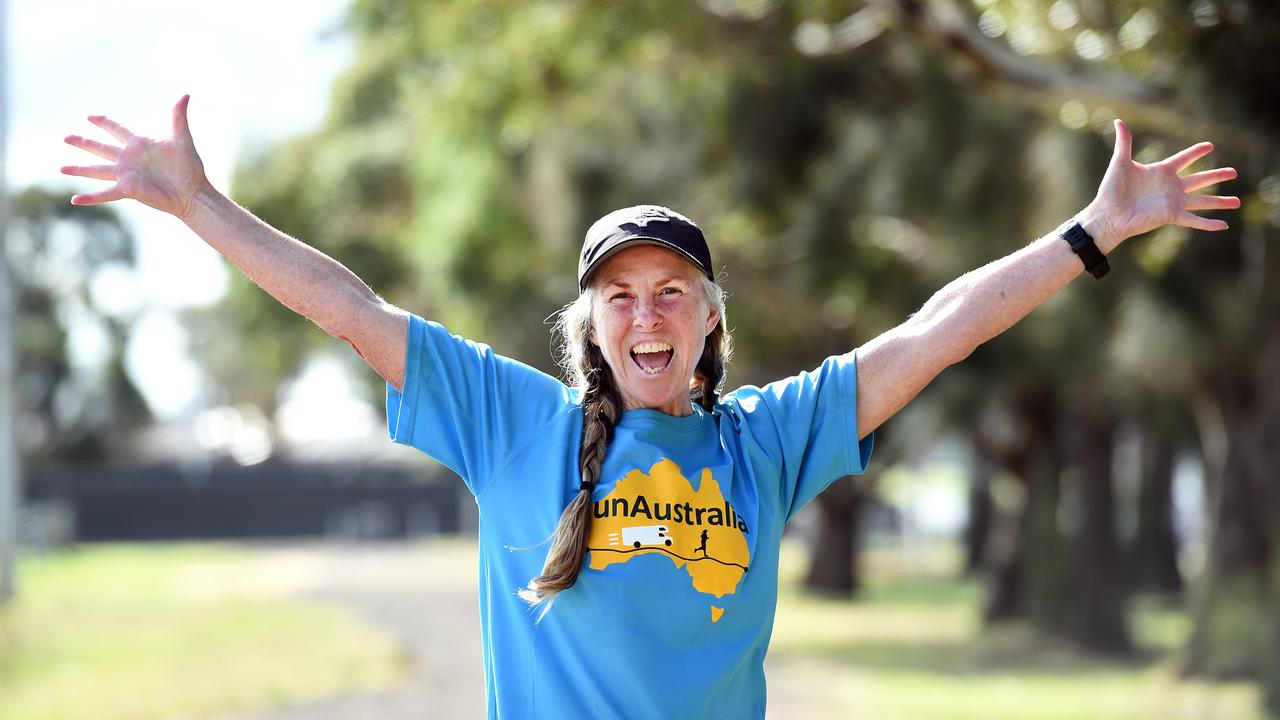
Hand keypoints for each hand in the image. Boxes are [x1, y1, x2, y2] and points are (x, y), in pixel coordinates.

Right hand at [61, 95, 209, 220]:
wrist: (192, 192)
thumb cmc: (189, 167)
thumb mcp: (182, 139)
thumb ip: (178, 117)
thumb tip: (185, 95)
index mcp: (139, 144)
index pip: (117, 129)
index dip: (104, 122)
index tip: (90, 116)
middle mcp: (128, 159)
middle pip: (100, 147)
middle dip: (83, 142)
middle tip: (66, 137)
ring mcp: (126, 174)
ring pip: (96, 170)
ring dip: (79, 169)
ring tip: (61, 169)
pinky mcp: (127, 189)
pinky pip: (105, 194)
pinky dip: (90, 198)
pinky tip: (75, 200)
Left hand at [1081, 119, 1239, 252]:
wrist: (1107, 215)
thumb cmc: (1111, 190)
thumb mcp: (1120, 162)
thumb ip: (1124, 142)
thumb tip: (1118, 121)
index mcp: (1161, 172)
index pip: (1183, 159)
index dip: (1196, 152)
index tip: (1209, 146)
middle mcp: (1170, 187)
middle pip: (1200, 180)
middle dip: (1216, 175)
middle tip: (1234, 172)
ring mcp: (1173, 202)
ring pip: (1203, 201)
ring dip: (1220, 201)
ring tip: (1237, 201)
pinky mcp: (1171, 216)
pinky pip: (1194, 220)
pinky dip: (1209, 223)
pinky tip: (1224, 225)